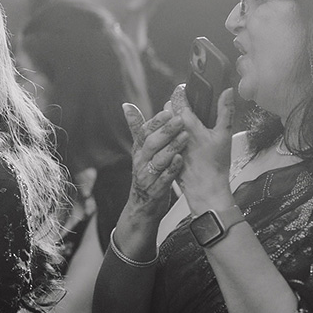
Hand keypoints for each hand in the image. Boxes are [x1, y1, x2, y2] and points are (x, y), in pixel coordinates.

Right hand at [121, 101, 186, 223]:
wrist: (141, 206)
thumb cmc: (145, 173)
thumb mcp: (139, 151)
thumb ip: (136, 128)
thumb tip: (127, 106)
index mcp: (138, 150)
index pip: (144, 131)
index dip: (155, 121)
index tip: (168, 110)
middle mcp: (140, 161)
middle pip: (151, 143)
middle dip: (166, 131)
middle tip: (180, 119)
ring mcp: (146, 176)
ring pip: (158, 159)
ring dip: (172, 147)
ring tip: (185, 136)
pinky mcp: (155, 190)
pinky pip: (163, 178)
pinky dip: (172, 168)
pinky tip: (181, 160)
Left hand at [171, 84, 235, 212]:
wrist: (204, 188)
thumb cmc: (214, 164)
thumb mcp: (224, 134)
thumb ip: (225, 110)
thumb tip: (228, 91)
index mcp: (186, 122)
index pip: (177, 96)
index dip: (183, 90)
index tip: (188, 89)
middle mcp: (172, 129)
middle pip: (168, 107)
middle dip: (177, 104)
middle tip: (191, 108)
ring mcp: (166, 140)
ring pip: (164, 121)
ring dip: (172, 118)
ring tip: (187, 123)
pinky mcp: (165, 149)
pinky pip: (163, 134)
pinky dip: (169, 132)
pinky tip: (182, 137)